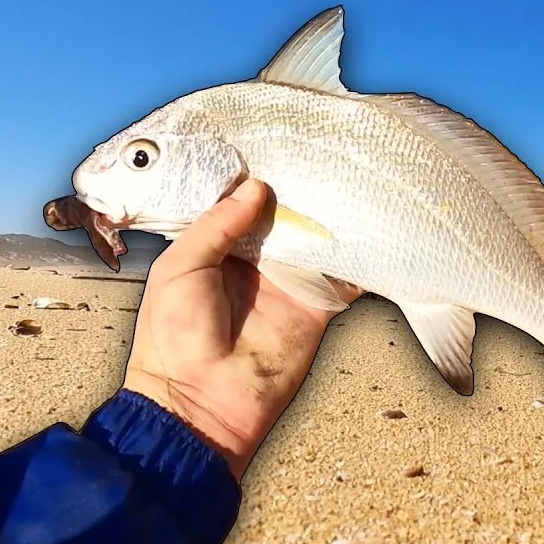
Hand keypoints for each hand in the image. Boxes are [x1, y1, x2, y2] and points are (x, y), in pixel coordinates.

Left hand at [122, 178, 361, 479]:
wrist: (200, 405)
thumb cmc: (174, 337)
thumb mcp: (180, 268)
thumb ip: (216, 225)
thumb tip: (257, 186)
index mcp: (215, 246)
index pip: (240, 199)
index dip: (253, 172)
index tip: (270, 138)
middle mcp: (256, 258)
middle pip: (285, 211)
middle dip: (298, 186)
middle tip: (316, 150)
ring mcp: (289, 280)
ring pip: (318, 235)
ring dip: (331, 214)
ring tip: (346, 177)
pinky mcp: (318, 305)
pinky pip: (345, 274)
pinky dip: (360, 254)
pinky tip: (370, 226)